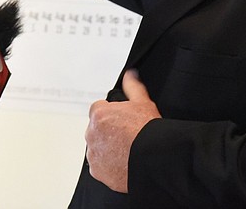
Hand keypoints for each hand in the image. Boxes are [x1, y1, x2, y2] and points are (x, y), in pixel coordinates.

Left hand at [85, 70, 160, 192]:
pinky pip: (100, 166)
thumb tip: (130, 74)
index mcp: (99, 114)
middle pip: (97, 129)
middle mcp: (91, 133)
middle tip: (126, 136)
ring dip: (107, 148)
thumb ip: (132, 86)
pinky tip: (123, 163)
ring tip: (126, 151)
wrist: (153, 158)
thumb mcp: (143, 102)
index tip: (122, 121)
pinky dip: (108, 165)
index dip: (112, 115)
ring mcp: (93, 153)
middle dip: (108, 132)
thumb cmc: (148, 132)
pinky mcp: (97, 170)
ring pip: (98, 148)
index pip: (99, 110)